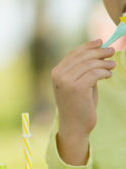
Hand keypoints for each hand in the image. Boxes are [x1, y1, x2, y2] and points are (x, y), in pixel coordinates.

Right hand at [51, 39, 114, 164]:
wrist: (74, 127)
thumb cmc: (78, 105)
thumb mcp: (78, 84)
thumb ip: (83, 70)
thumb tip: (98, 54)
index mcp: (56, 72)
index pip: (74, 53)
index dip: (88, 46)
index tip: (99, 41)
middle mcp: (59, 75)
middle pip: (82, 57)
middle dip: (99, 52)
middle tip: (111, 51)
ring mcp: (66, 82)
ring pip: (89, 64)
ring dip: (104, 63)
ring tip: (112, 65)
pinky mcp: (77, 89)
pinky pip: (94, 74)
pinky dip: (104, 72)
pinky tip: (109, 74)